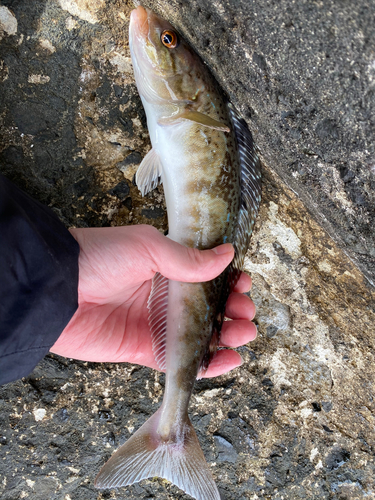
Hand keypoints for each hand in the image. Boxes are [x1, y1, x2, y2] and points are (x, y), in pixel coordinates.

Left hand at [51, 225, 256, 377]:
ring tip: (244, 333)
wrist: (56, 290)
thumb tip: (228, 254)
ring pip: (201, 335)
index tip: (243, 283)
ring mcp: (156, 325)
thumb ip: (188, 258)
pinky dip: (207, 364)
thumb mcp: (147, 247)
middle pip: (209, 307)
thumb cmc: (100, 257)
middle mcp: (164, 296)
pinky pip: (181, 360)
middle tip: (245, 311)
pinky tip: (229, 359)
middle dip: (233, 309)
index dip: (229, 281)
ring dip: (227, 336)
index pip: (207, 276)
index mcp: (166, 267)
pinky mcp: (146, 351)